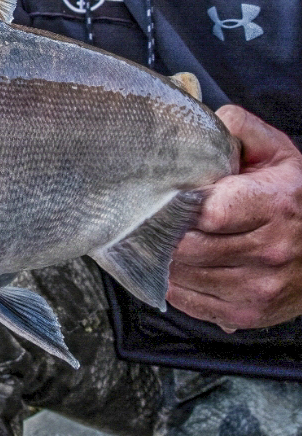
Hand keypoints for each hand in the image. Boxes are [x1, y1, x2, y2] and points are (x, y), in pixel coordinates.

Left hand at [168, 104, 301, 330]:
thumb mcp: (275, 151)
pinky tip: (176, 267)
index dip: (178, 205)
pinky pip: (192, 303)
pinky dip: (175, 286)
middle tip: (149, 220)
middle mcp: (270, 250)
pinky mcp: (249, 313)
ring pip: (185, 276)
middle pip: (189, 247)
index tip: (165, 197)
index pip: (208, 212)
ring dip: (164, 260)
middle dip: (162, 232)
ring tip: (158, 242)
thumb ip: (238, 128)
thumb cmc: (293, 194)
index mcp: (273, 205)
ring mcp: (260, 287)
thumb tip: (202, 123)